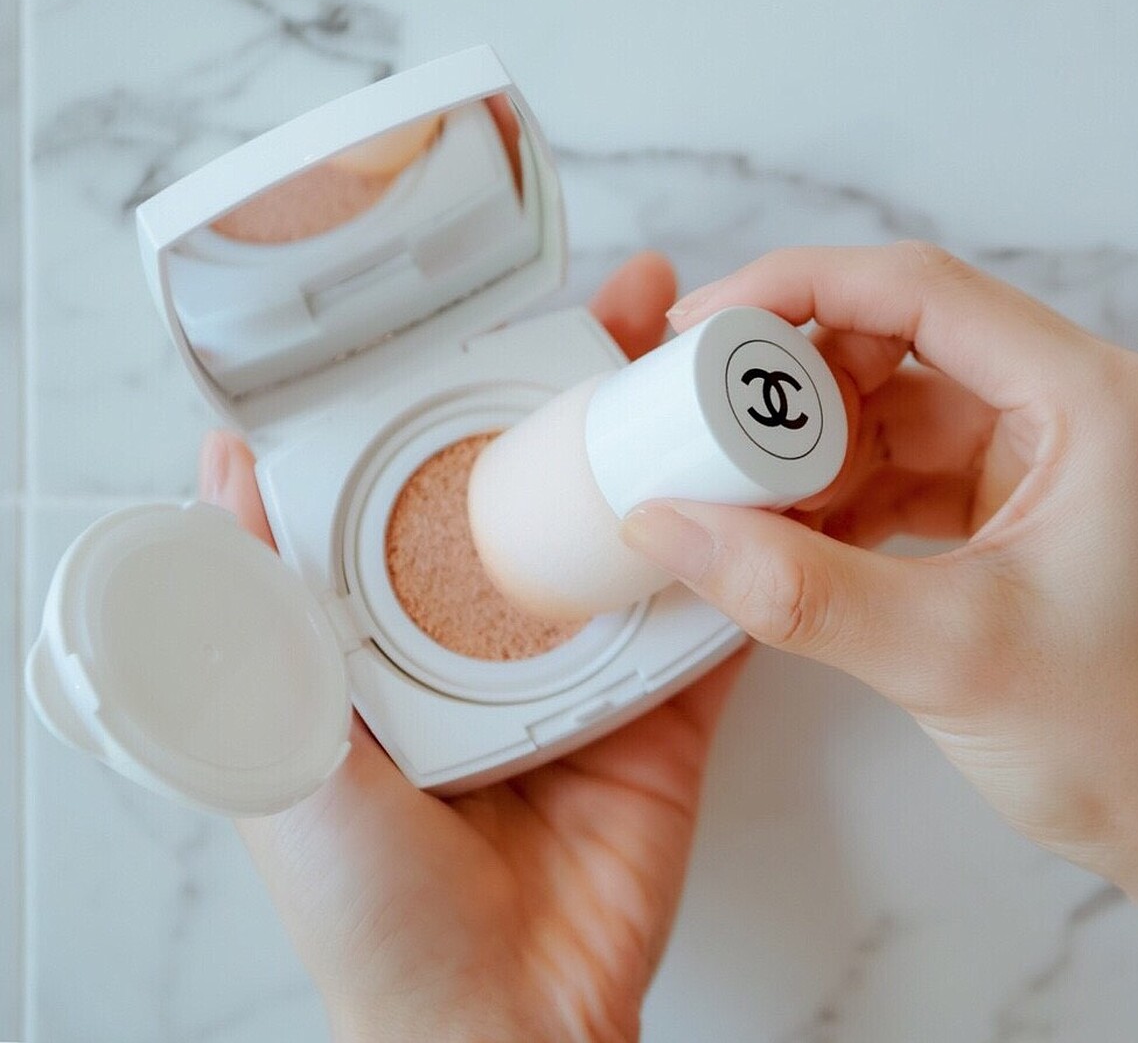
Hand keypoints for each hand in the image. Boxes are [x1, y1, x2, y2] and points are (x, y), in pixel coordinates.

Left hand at [197, 252, 745, 1042]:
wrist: (500, 1026)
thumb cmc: (370, 901)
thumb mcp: (284, 737)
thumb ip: (259, 608)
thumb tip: (224, 465)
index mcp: (411, 622)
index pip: (451, 472)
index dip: (487, 382)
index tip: (522, 307)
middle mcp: (504, 629)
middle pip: (560, 482)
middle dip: (603, 384)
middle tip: (647, 302)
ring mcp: (594, 662)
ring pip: (644, 529)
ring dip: (682, 444)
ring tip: (722, 359)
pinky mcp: (669, 709)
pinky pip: (716, 616)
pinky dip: (749, 550)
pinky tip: (778, 474)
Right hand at [622, 241, 1137, 954]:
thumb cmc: (1124, 740)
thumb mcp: (946, 655)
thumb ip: (794, 588)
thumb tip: (672, 525)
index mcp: (1092, 403)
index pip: (920, 291)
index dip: (796, 289)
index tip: (704, 323)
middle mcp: (1071, 403)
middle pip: (896, 334)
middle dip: (794, 380)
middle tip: (711, 423)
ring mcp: (1040, 446)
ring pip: (888, 399)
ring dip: (808, 442)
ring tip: (744, 492)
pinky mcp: (1008, 491)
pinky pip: (897, 457)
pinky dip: (834, 487)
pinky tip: (788, 528)